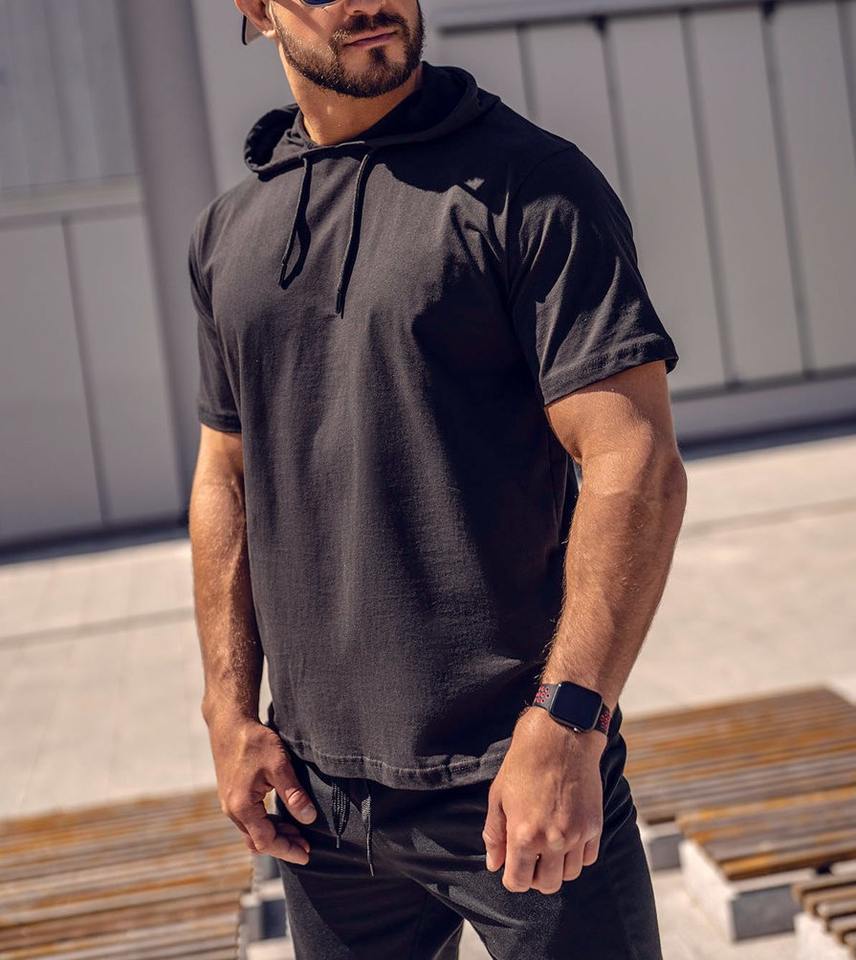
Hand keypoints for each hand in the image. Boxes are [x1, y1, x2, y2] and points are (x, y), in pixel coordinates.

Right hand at [207, 713, 317, 863]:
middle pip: (258, 841)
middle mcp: (232, 810)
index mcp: (242, 807)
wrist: (230, 724)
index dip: (287, 850)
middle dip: (283, 846)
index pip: (266, 841)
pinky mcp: (232, 795)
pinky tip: (283, 819)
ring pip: (253, 831)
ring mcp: (230, 803)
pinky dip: (267, 824)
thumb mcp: (279, 766)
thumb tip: (309, 819)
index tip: (306, 855)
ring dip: (275, 835)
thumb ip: (293, 794)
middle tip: (306, 847)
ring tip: (298, 834)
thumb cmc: (254, 742)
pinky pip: (250, 820)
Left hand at [482, 706, 606, 893]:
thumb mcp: (499, 797)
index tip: (512, 868)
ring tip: (548, 848)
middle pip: (547, 885)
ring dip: (557, 867)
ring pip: (570, 874)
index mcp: (524, 835)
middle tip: (530, 859)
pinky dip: (578, 855)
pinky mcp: (595, 825)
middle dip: (535, 877)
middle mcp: (553, 840)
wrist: (559, 737)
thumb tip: (494, 865)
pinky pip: (588, 858)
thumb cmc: (524, 764)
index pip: (518, 882)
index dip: (512, 878)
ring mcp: (577, 834)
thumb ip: (495, 835)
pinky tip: (567, 837)